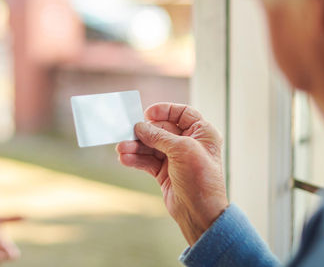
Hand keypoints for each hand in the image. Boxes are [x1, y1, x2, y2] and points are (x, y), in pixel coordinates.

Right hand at [116, 103, 227, 245]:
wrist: (200, 212)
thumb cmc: (201, 179)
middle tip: (128, 132)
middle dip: (144, 132)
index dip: (165, 111)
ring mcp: (176, 159)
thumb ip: (159, 137)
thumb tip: (140, 127)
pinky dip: (136, 159)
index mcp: (202, 133)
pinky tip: (125, 159)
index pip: (183, 113)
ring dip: (136, 147)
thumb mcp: (182, 150)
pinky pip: (147, 161)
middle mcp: (190, 144)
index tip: (147, 113)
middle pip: (162, 130)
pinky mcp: (165, 173)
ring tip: (121, 149)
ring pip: (152, 147)